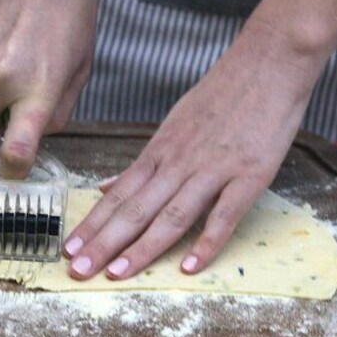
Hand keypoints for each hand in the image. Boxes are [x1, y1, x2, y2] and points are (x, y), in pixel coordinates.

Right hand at [0, 0, 97, 178]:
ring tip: (22, 58)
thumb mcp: (81, 70)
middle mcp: (2, 78)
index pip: (16, 149)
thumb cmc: (73, 17)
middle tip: (11, 118)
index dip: (13, 169)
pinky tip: (10, 39)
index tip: (15, 173)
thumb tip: (35, 135)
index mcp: (39, 89)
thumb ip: (58, 110)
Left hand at [63, 20, 326, 279]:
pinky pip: (225, 214)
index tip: (68, 248)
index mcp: (159, 152)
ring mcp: (213, 170)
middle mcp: (179, 163)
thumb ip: (142, 163)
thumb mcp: (173, 125)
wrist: (268, 62)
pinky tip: (190, 267)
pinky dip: (208, 241)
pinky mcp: (249, 176)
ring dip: (142, 247)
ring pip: (172, 215)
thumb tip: (105, 188)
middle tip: (77, 269)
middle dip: (103, 242)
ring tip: (116, 274)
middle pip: (135, 209)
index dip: (92, 224)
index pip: (118, 195)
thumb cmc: (221, 94)